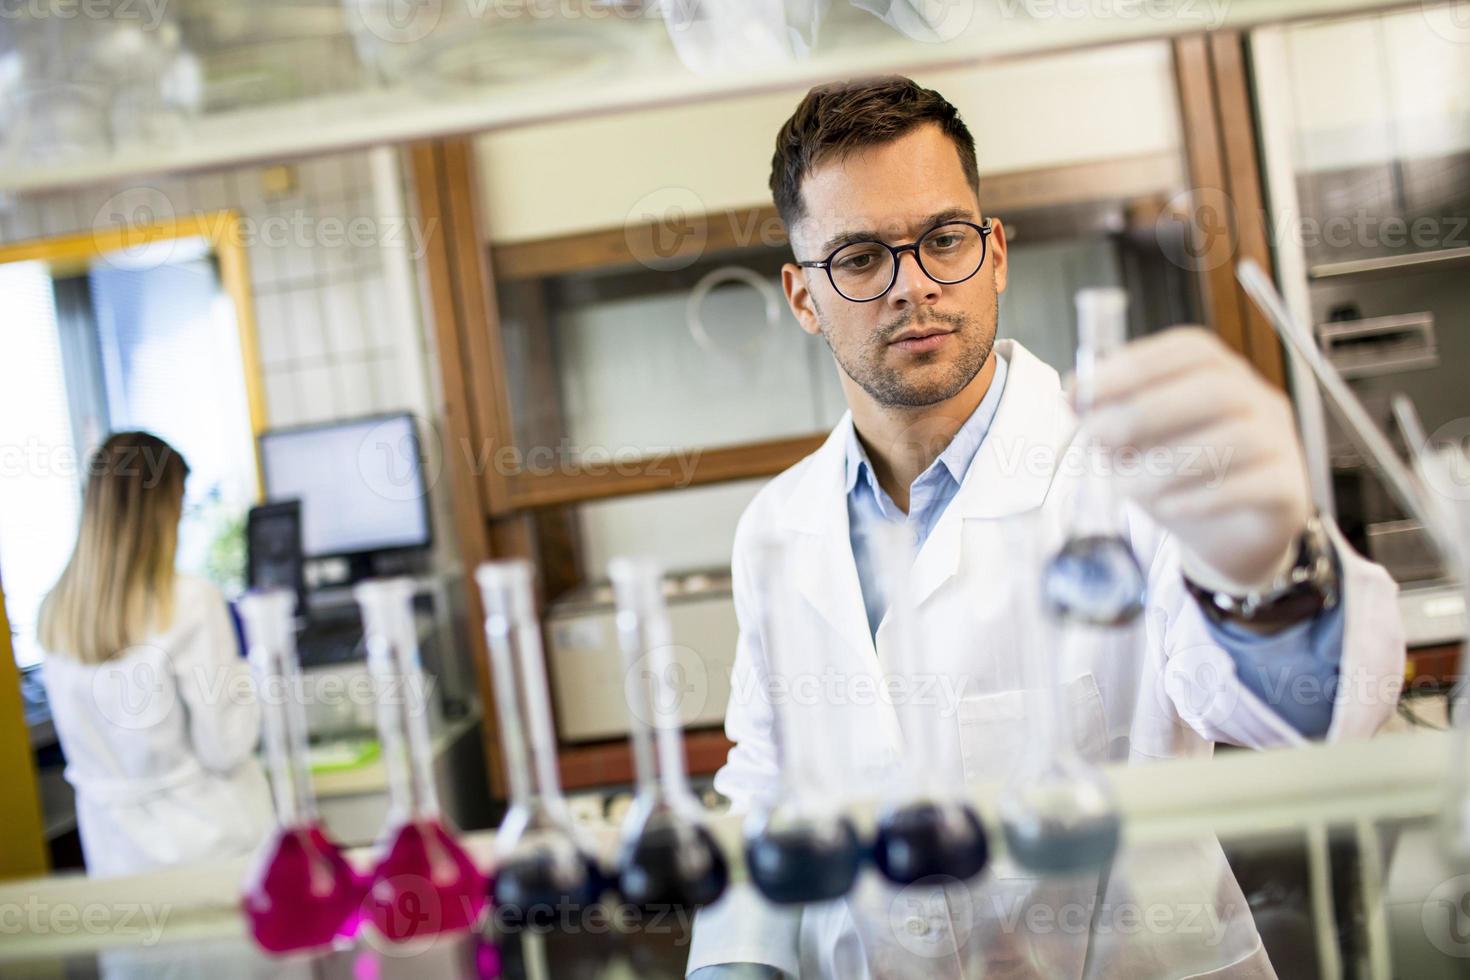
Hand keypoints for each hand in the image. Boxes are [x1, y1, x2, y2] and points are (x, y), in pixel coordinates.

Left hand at [1080, 327, 1311, 594]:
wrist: (1227, 538)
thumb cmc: (1182, 479)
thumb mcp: (1136, 447)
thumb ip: (1109, 420)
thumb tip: (1072, 396)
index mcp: (1221, 374)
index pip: (1190, 349)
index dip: (1136, 363)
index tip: (1086, 388)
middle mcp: (1257, 399)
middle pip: (1215, 387)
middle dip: (1146, 410)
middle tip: (1097, 437)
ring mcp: (1280, 442)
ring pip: (1237, 437)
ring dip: (1169, 462)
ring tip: (1125, 487)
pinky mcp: (1289, 489)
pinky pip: (1255, 485)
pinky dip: (1205, 496)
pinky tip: (1168, 507)